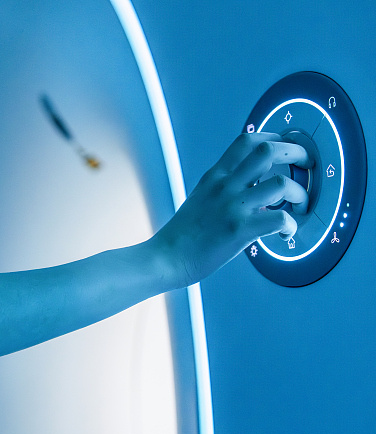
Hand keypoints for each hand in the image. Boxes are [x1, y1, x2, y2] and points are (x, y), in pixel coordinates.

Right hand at [152, 133, 310, 287]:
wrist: (167, 257)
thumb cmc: (182, 235)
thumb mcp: (200, 198)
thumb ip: (224, 188)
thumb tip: (253, 189)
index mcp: (215, 177)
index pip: (247, 140)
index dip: (273, 137)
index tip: (286, 146)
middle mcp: (225, 186)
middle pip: (268, 150)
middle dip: (297, 152)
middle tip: (306, 165)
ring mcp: (233, 207)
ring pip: (282, 182)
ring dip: (300, 193)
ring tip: (299, 205)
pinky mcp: (240, 230)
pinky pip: (280, 219)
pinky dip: (290, 226)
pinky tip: (285, 233)